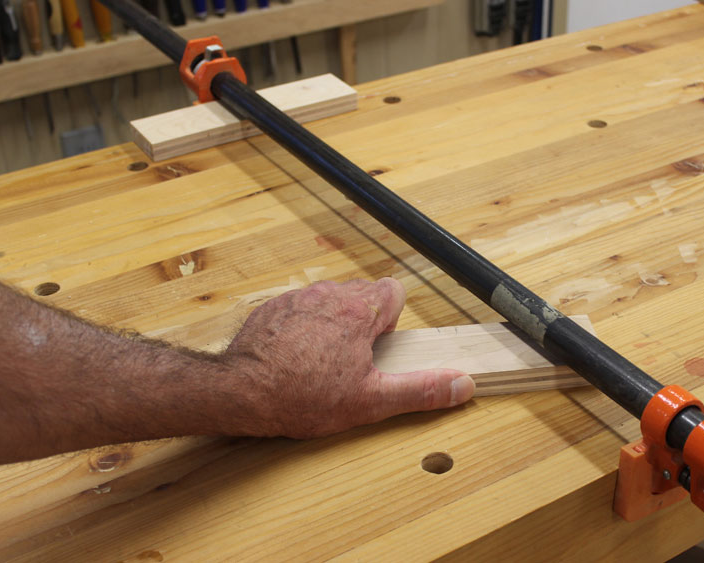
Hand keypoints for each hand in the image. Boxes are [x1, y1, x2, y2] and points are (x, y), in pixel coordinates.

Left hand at [219, 278, 475, 438]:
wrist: (241, 393)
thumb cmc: (303, 396)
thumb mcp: (372, 401)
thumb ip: (421, 390)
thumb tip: (461, 384)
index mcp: (360, 311)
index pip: (394, 291)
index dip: (392, 320)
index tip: (380, 346)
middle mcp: (330, 294)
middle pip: (363, 294)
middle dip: (364, 322)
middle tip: (353, 359)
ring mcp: (298, 298)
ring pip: (330, 300)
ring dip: (334, 323)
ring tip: (322, 361)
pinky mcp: (272, 308)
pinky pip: (300, 309)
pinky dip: (304, 327)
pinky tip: (295, 358)